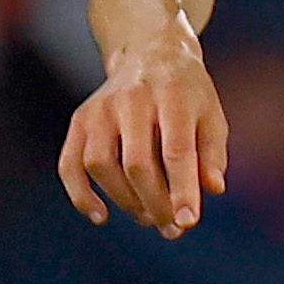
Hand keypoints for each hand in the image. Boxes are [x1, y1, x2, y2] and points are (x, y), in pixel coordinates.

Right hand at [59, 29, 227, 234]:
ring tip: (150, 219)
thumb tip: (212, 190)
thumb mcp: (212, 116)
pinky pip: (70, 164)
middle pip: (137, 164)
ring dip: (125, 201)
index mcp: (173, 98)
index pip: (176, 151)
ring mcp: (100, 110)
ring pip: (101, 166)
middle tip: (173, 229)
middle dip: (156, 203)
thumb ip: (212, 154)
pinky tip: (100, 215)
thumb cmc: (189, 95)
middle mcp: (132, 101)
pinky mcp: (80, 121)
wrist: (151, 54)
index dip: (182, 190)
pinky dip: (80, 194)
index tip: (189, 222)